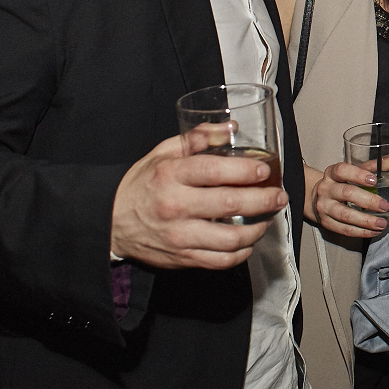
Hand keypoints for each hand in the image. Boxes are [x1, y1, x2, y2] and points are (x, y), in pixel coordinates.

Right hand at [110, 129, 287, 269]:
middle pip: (230, 204)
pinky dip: (241, 253)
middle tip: (279, 196)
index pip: (215, 170)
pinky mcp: (182, 257)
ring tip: (267, 219)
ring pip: (230, 238)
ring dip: (257, 229)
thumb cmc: (141, 184)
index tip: (265, 169)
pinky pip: (220, 261)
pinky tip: (248, 242)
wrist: (110, 221)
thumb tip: (229, 128)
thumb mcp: (162, 153)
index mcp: (171, 175)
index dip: (246, 170)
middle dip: (263, 199)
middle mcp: (176, 206)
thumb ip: (196, 138)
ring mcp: (180, 235)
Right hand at [309, 162, 388, 238]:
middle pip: (346, 193)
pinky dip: (361, 232)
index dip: (358, 175)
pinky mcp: (326, 223)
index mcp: (332, 173)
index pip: (342, 170)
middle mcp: (326, 189)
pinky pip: (344, 229)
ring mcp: (324, 207)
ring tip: (381, 223)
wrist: (316, 198)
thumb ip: (376, 166)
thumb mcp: (354, 171)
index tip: (374, 180)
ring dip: (366, 221)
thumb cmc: (341, 183)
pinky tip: (373, 231)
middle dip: (368, 201)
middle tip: (384, 206)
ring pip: (345, 215)